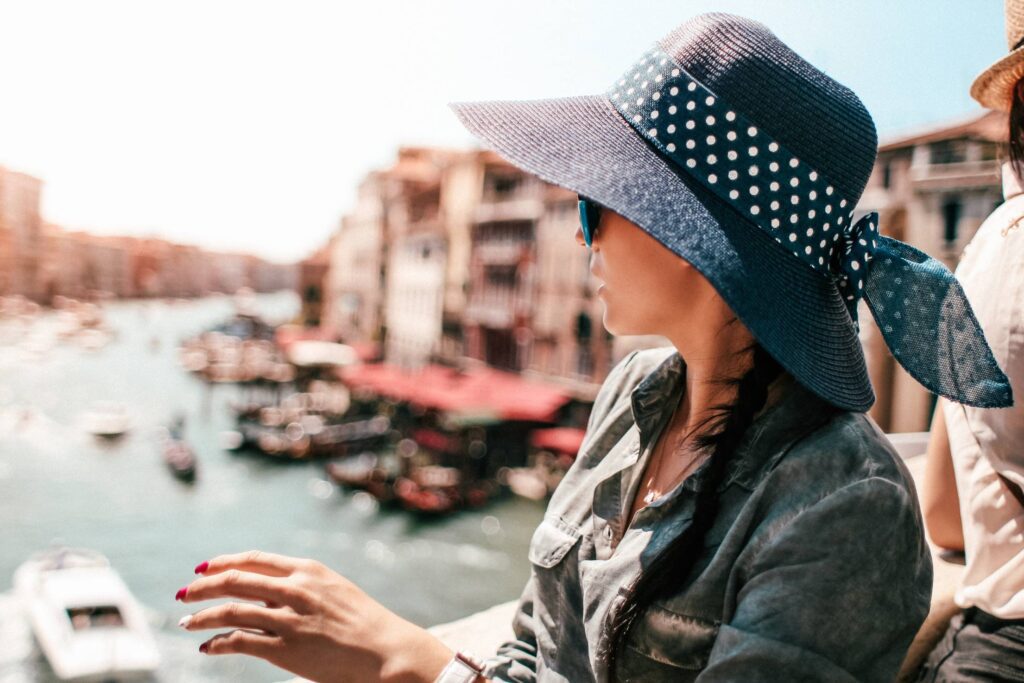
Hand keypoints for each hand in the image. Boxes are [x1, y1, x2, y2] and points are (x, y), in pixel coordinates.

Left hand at [176, 550, 453, 682]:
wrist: (385, 649)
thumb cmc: (362, 622)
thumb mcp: (333, 590)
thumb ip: (301, 586)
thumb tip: (266, 590)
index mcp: (307, 570)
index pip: (253, 559)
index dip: (222, 562)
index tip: (202, 568)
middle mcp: (295, 589)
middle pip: (234, 579)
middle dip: (203, 586)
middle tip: (184, 593)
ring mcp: (289, 618)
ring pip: (230, 610)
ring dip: (202, 616)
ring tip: (186, 621)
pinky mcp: (286, 648)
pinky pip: (240, 642)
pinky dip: (218, 643)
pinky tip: (208, 647)